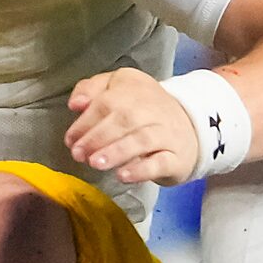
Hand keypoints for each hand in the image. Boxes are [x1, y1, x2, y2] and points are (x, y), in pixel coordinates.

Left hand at [65, 67, 202, 184]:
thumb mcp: (118, 88)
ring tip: (95, 163)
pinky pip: (160, 162)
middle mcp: (153, 107)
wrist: (191, 126)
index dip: (86, 121)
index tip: (71, 139)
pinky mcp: (177, 157)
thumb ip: (93, 89)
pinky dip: (141, 169)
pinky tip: (123, 175)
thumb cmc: (143, 109)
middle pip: (124, 119)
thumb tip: (76, 103)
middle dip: (97, 137)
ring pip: (142, 140)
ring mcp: (167, 133)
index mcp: (134, 87)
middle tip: (79, 154)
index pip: (107, 101)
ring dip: (116, 152)